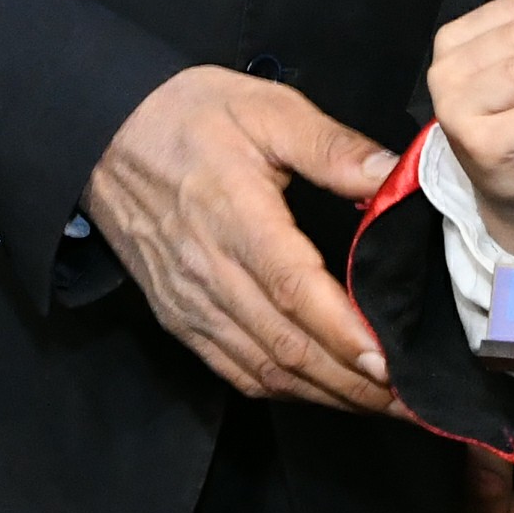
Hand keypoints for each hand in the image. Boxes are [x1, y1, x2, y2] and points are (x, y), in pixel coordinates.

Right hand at [90, 65, 401, 405]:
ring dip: (324, 394)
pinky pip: (233, 368)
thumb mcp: (266, 109)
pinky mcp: (178, 316)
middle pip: (285, 345)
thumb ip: (332, 146)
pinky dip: (282, 389)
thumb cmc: (186, 116)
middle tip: (410, 400)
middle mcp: (209, 272)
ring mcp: (190, 302)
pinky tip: (321, 391)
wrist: (103, 134)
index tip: (389, 362)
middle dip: (352, 382)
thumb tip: (393, 175)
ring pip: (263, 368)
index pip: (293, 290)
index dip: (341, 333)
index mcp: (236, 218)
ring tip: (380, 403)